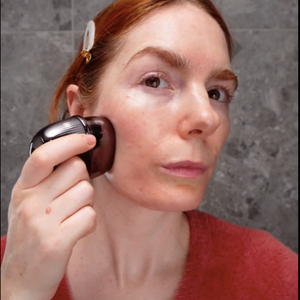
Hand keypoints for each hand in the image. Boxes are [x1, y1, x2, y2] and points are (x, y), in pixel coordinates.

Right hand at [1, 134, 96, 299]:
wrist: (21, 280)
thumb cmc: (32, 235)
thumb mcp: (29, 202)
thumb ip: (47, 179)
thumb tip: (76, 155)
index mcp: (23, 188)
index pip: (44, 155)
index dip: (69, 142)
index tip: (88, 140)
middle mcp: (29, 202)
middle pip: (76, 169)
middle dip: (82, 180)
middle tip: (73, 196)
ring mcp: (42, 222)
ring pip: (87, 192)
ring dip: (87, 203)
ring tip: (72, 215)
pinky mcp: (56, 241)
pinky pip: (90, 216)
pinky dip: (89, 222)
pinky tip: (76, 229)